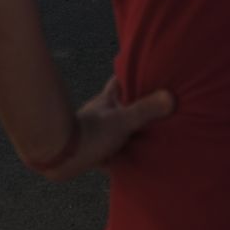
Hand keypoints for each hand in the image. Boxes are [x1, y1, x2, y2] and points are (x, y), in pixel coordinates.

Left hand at [40, 77, 173, 181]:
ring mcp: (92, 131)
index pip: (119, 82)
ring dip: (125, 129)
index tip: (144, 71)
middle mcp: (99, 113)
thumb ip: (145, 110)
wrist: (58, 155)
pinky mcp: (89, 151)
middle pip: (118, 105)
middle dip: (132, 105)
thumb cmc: (89, 134)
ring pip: (112, 127)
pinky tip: (125, 158)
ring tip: (144, 135)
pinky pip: (109, 149)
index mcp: (106, 101)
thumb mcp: (122, 121)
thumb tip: (171, 97)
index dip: (130, 76)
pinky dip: (118, 151)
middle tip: (151, 107)